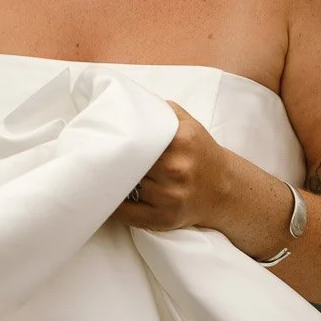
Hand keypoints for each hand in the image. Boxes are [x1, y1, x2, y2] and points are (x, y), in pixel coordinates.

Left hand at [113, 103, 228, 230]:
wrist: (225, 189)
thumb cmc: (200, 154)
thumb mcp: (189, 125)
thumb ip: (161, 110)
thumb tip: (127, 102)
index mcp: (180, 141)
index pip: (137, 137)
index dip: (117, 138)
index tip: (101, 138)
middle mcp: (175, 168)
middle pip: (128, 162)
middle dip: (112, 160)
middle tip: (95, 156)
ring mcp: (170, 196)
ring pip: (125, 186)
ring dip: (113, 181)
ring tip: (103, 174)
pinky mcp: (163, 218)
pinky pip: (127, 215)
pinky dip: (113, 207)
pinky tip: (105, 199)